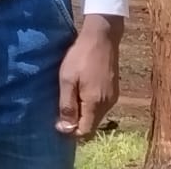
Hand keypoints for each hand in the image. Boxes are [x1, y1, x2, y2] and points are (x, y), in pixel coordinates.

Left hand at [56, 14, 123, 138]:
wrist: (101, 38)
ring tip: (67, 100)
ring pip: (96, 116)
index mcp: (95, 104)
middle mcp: (107, 105)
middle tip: (59, 110)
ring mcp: (112, 98)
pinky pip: (100, 106)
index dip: (71, 131)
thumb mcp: (67, 79)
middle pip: (91, 125)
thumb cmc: (80, 57)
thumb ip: (67, 105)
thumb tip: (65, 129)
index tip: (57, 122)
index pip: (85, 132)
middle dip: (76, 123)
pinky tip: (78, 92)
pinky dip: (88, 105)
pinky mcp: (113, 90)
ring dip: (82, 113)